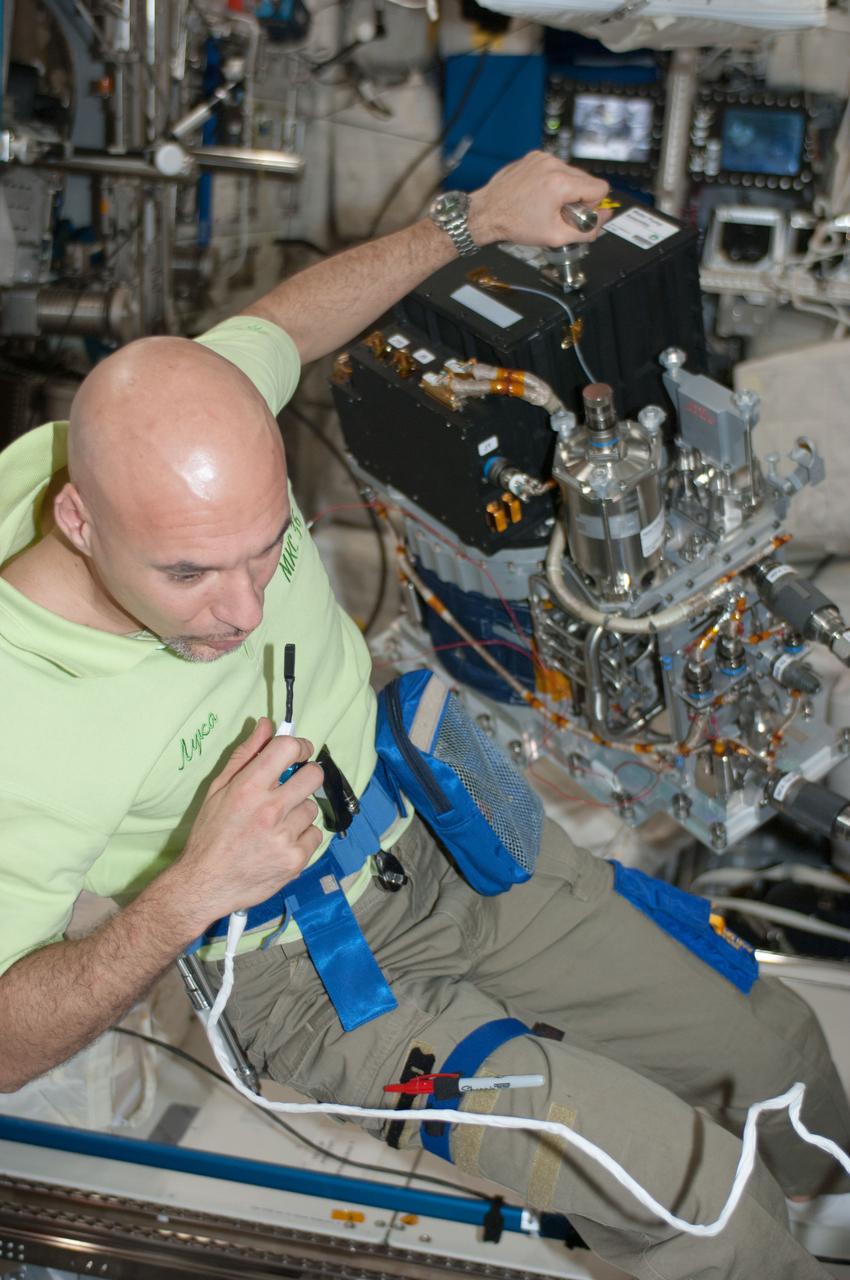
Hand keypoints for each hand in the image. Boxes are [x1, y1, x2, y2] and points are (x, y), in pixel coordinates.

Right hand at [172, 719, 323, 926]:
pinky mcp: (295, 860)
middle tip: (292, 787)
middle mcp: (269, 809)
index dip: (300, 746)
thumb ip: (245, 754)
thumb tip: (266, 725)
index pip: (289, 749)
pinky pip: (314, 835)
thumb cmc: (210, 834)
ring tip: (276, 825)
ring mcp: (285, 836)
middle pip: (313, 776)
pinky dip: (301, 838)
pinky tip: (280, 844)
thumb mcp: (218, 789)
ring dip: (298, 813)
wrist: (205, 883)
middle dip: (306, 776)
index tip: (298, 753)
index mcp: (248, 787)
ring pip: (312, 808)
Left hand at [467, 151, 611, 248]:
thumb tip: (605, 219)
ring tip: (547, 204)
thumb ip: (587, 230)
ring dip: (566, 189)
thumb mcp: (555, 236)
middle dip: (579, 198)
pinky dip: (552, 181)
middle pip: (587, 180)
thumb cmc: (514, 223)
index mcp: (560, 183)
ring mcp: (542, 158)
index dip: (592, 206)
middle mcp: (553, 165)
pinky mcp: (534, 157)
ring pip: (572, 173)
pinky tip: (539, 194)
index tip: (577, 215)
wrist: (487, 213)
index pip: (601, 188)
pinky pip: (555, 168)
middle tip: (559, 213)